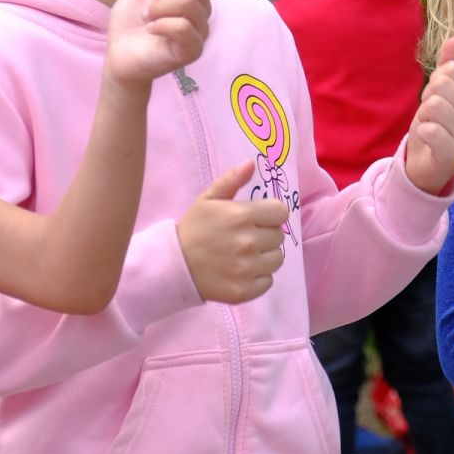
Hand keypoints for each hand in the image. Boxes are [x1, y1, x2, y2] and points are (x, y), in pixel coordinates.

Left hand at [104, 0, 212, 87]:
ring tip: (147, 16)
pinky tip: (151, 30)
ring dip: (157, 7)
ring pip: (187, 0)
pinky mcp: (193, 49)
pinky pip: (183, 27)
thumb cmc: (134, 18)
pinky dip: (159, 25)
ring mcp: (200, 27)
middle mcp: (202, 2)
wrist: (121, 53)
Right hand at [176, 161, 289, 302]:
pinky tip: (241, 271)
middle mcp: (248, 242)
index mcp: (242, 215)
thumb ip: (231, 180)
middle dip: (265, 234)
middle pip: (279, 236)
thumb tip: (251, 163)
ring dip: (265, 257)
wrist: (172, 265)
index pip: (281, 212)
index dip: (270, 214)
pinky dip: (258, 278)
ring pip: (277, 259)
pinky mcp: (244, 290)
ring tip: (245, 255)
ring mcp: (247, 268)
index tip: (257, 219)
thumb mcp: (208, 199)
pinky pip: (268, 281)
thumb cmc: (193, 229)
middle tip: (245, 238)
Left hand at [404, 37, 453, 194]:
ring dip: (423, 116)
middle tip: (431, 116)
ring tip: (430, 127)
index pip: (452, 69)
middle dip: (427, 98)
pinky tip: (427, 141)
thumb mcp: (440, 92)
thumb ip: (449, 66)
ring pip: (435, 105)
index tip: (436, 99)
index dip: (436, 81)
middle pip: (442, 84)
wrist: (427, 164)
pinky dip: (422, 132)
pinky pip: (431, 131)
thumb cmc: (436, 124)